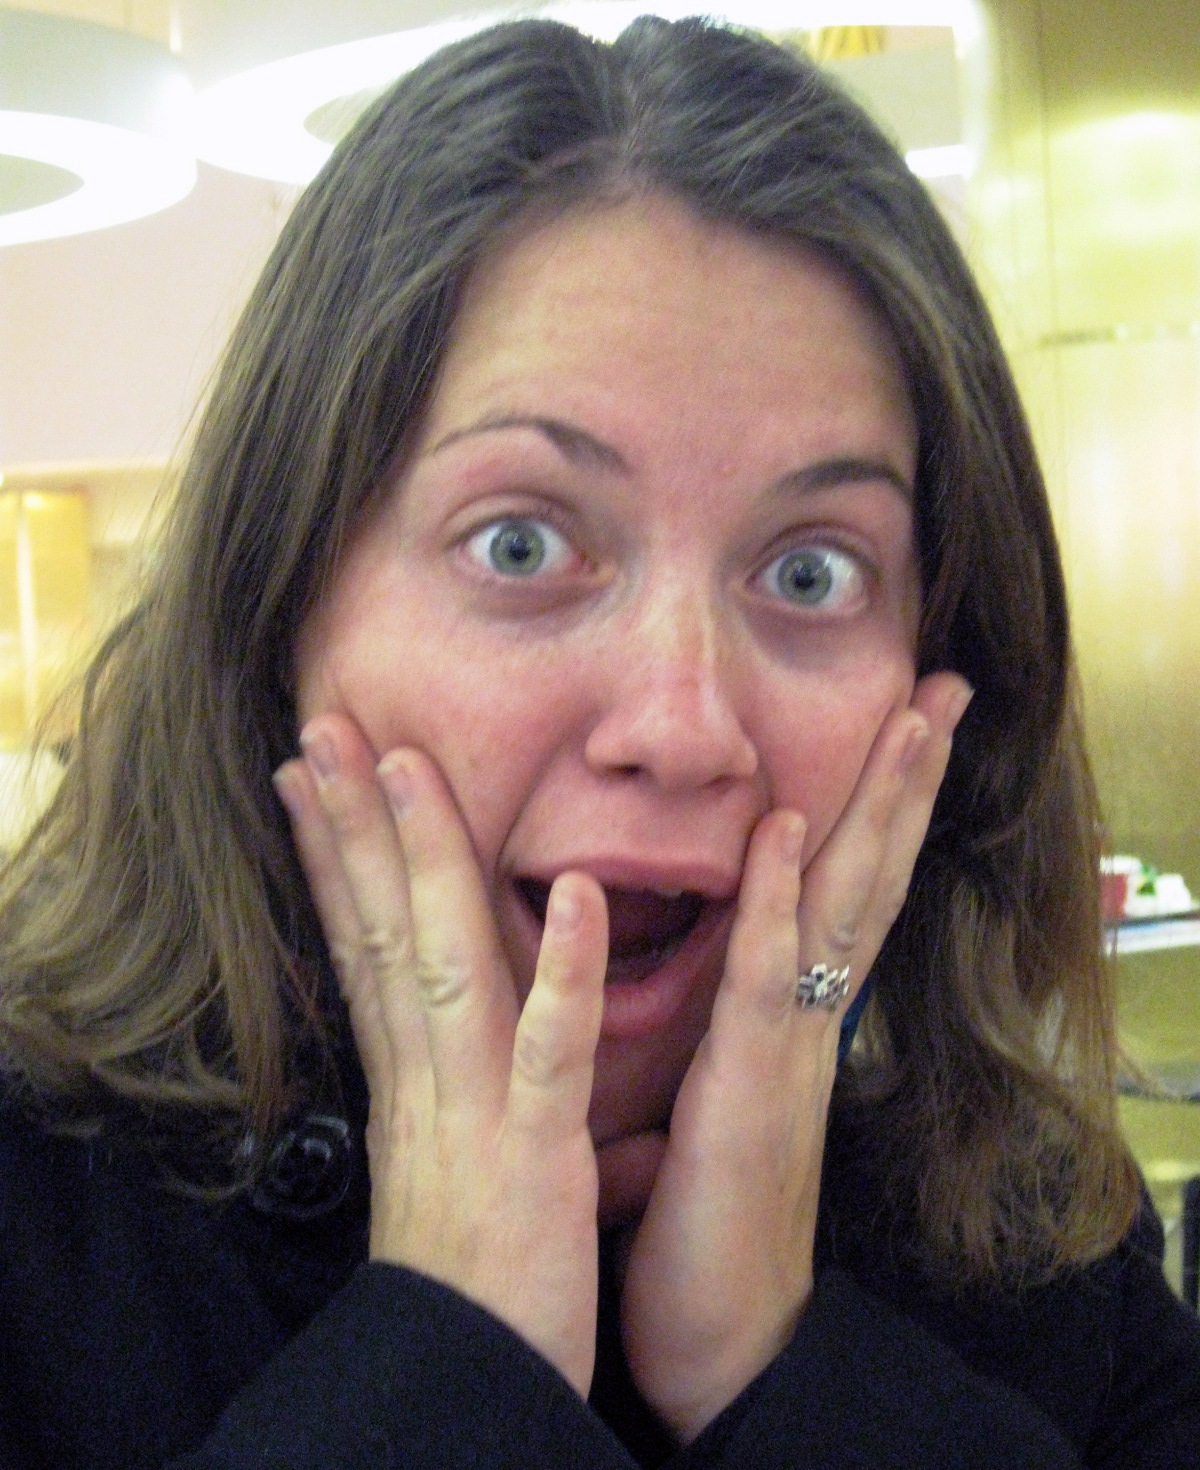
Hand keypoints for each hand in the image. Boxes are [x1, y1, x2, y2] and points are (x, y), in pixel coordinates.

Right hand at [274, 716, 607, 1396]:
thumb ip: (448, 1084)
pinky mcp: (533, 1148)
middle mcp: (425, 1075)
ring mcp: (475, 1104)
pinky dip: (563, 972)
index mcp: (411, 1076)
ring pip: (443, 958)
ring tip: (408, 766)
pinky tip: (576, 896)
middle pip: (377, 928)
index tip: (306, 781)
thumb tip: (433, 1040)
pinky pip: (551, 1048)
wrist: (473, 1379)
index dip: (329, 857)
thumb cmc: (477, 1272)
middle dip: (349, 824)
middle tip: (322, 729)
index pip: (358, 943)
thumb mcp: (449, 1159)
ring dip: (426, 860)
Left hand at [616, 672, 971, 1440]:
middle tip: (948, 688)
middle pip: (872, 875)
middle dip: (910, 779)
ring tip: (915, 717)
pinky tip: (789, 827)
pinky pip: (767, 976)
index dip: (882, 807)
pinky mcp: (750, 1086)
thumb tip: (717, 982)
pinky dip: (781, 898)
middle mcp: (813, 1018)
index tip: (908, 727)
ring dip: (878, 807)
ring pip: (845, 905)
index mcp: (798, 1015)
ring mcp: (792, 1047)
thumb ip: (729, 1030)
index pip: (850, 889)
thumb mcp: (719, 1095)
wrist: (719, 1338)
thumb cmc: (709, 1216)